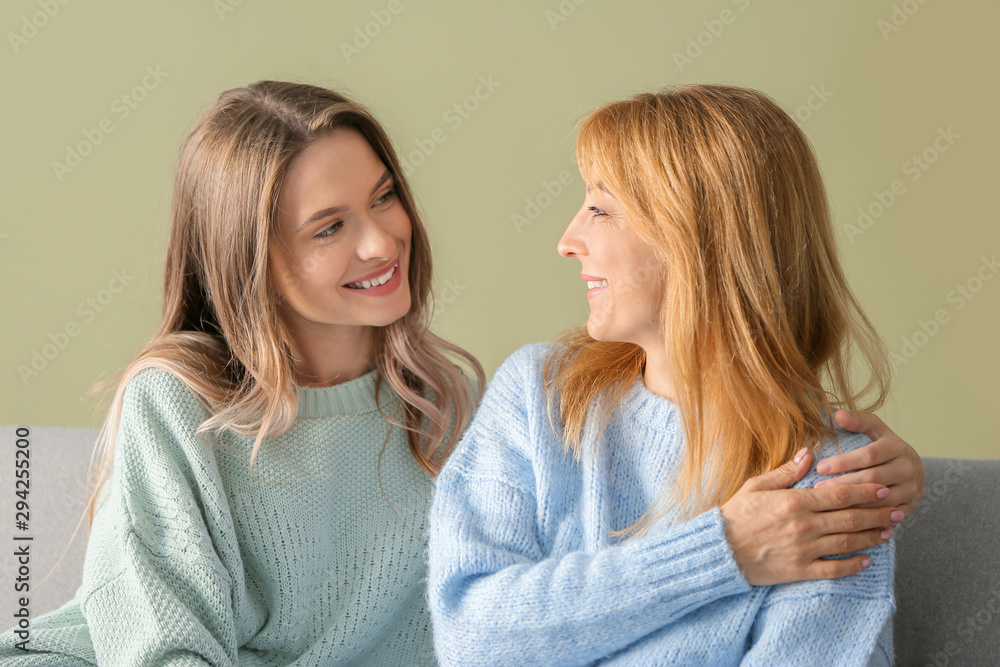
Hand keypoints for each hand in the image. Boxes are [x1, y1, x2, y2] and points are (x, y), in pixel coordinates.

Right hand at [720, 447, 901, 585]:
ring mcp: (804, 550)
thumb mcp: (756, 485)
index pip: (839, 494)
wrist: (719, 550)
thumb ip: (786, 471)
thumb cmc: (735, 514)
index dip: (865, 490)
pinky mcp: (800, 570)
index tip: (883, 488)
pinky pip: (834, 569)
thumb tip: (808, 452)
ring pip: (848, 542)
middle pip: (850, 518)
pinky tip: (867, 560)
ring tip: (889, 531)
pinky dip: (854, 565)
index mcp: (795, 502)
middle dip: (877, 513)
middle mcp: (804, 526)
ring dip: (872, 537)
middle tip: (897, 509)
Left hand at [813, 411, 924, 517]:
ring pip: (881, 499)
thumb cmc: (885, 447)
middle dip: (844, 484)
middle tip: (818, 488)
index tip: (820, 467)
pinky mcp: (911, 506)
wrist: (912, 468)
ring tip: (829, 503)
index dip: (843, 461)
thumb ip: (858, 421)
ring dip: (853, 503)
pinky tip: (846, 517)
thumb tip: (837, 414)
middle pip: (873, 478)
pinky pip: (887, 515)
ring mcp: (912, 489)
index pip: (868, 455)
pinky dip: (867, 517)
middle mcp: (908, 468)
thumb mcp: (875, 430)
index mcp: (897, 446)